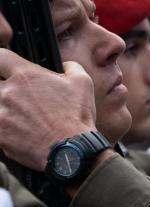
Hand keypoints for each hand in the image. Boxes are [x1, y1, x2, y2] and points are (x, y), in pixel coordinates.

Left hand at [0, 51, 96, 170]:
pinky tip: (19, 129)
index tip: (7, 66)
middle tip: (15, 94)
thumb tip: (65, 64)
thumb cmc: (76, 116)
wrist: (70, 150)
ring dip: (4, 106)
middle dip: (3, 86)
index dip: (3, 60)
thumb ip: (70, 66)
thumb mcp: (83, 83)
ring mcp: (0, 115)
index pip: (1, 57)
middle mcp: (8, 93)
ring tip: (19, 114)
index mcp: (26, 76)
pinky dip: (5, 126)